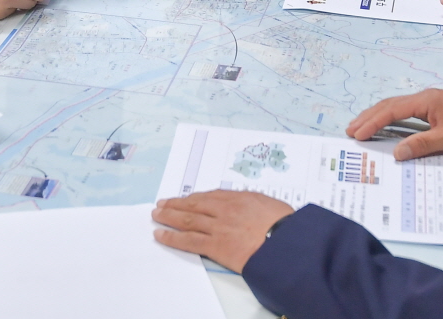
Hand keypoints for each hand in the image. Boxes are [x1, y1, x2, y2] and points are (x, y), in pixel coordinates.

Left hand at [151, 191, 293, 272]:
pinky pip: (189, 241)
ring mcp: (218, 228)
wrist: (285, 242)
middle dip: (176, 204)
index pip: (210, 196)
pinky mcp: (215, 246)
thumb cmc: (284, 224)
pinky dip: (172, 237)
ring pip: (187, 220)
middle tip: (162, 203)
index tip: (186, 198)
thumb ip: (254, 203)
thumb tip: (248, 205)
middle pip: (194, 205)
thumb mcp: (269, 205)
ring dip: (169, 217)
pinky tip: (161, 235)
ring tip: (157, 215)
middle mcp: (224, 210)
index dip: (194, 198)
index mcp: (238, 198)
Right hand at [347, 88, 442, 159]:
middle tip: (350, 130)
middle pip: (389, 105)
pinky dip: (391, 117)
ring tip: (361, 127)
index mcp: (425, 101)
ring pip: (396, 106)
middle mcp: (424, 97)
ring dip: (378, 116)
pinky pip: (406, 111)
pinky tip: (386, 125)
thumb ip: (421, 145)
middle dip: (369, 117)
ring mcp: (429, 101)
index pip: (391, 110)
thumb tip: (396, 153)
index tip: (357, 133)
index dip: (372, 122)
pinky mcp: (434, 108)